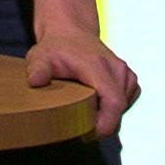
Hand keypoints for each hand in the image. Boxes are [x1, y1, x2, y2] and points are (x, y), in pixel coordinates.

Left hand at [24, 30, 140, 136]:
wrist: (70, 31)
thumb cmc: (55, 47)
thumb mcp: (40, 56)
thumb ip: (37, 68)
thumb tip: (35, 81)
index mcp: (99, 66)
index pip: (114, 102)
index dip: (106, 123)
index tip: (90, 134)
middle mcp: (118, 70)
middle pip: (118, 109)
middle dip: (103, 123)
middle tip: (80, 127)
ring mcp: (126, 74)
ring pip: (122, 107)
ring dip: (106, 115)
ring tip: (83, 110)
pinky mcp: (129, 80)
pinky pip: (125, 102)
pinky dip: (111, 108)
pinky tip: (94, 102)